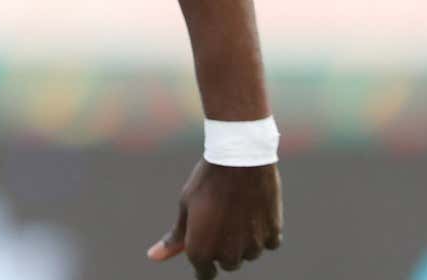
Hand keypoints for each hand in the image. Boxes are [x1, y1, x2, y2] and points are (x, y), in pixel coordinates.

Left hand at [147, 161, 281, 277]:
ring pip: (248, 253)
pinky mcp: (273, 234)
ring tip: (237, 209)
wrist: (239, 158)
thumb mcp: (185, 207)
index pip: (205, 273)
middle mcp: (228, 256)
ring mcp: (252, 246)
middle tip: (221, 217)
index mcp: (201, 251)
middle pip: (228, 263)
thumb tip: (153, 257)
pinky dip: (262, 232)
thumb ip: (175, 238)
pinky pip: (269, 243)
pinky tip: (254, 210)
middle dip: (224, 248)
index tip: (206, 244)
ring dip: (244, 240)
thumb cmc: (207, 182)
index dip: (204, 260)